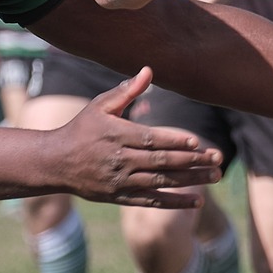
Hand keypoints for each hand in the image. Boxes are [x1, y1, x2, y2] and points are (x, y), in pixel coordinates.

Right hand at [52, 67, 222, 206]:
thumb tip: (148, 70)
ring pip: (161, 182)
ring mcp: (121, 181)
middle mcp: (120, 160)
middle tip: (217, 159)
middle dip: (192, 161)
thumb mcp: (99, 106)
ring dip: (191, 180)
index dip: (174, 142)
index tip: (197, 143)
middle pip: (161, 162)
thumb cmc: (80, 129)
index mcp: (116, 135)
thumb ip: (126, 91)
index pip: (151, 140)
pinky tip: (197, 200)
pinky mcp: (121, 197)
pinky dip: (175, 201)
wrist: (55, 163)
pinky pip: (152, 201)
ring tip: (216, 176)